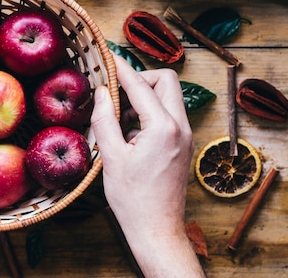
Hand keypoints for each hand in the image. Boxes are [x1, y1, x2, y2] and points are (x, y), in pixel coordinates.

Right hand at [90, 54, 203, 276]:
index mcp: (163, 128)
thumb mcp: (111, 157)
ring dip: (144, 97)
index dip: (122, 69)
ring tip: (119, 117)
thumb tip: (102, 93)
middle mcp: (180, 127)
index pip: (141, 85)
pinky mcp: (182, 145)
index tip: (108, 57)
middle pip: (166, 81)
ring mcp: (185, 136)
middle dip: (141, 79)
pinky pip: (168, 115)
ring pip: (168, 98)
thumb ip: (105, 119)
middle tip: (116, 92)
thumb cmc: (133, 199)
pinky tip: (129, 134)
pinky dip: (149, 113)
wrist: (156, 230)